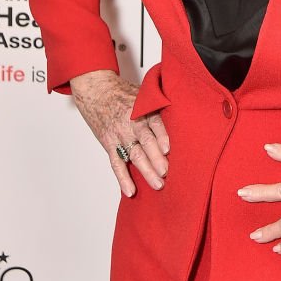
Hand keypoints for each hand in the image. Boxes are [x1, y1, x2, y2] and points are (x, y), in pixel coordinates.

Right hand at [69, 70, 169, 196]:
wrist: (95, 90)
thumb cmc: (123, 93)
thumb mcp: (143, 93)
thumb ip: (159, 106)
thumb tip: (184, 118)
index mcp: (142, 109)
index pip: (155, 123)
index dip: (162, 136)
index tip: (168, 149)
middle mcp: (131, 123)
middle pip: (145, 142)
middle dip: (156, 158)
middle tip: (166, 172)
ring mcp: (120, 135)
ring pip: (134, 155)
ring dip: (146, 171)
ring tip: (158, 184)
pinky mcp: (109, 144)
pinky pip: (116, 163)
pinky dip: (122, 178)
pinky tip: (130, 190)